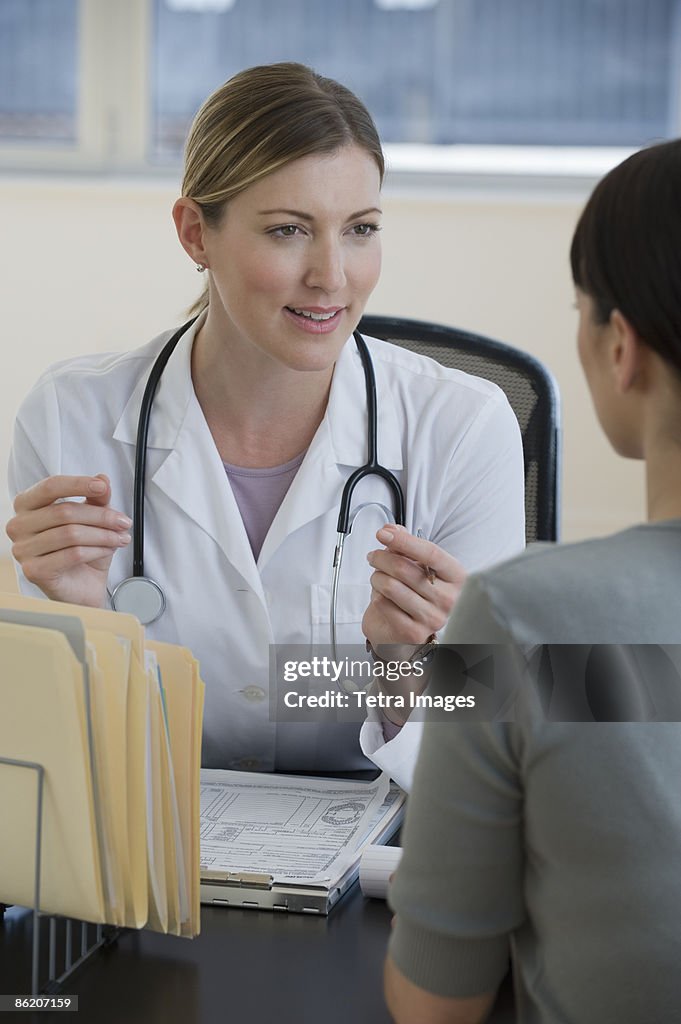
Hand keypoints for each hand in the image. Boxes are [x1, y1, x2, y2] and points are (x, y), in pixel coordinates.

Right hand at [6, 474, 131, 607]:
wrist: (83, 586)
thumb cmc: (82, 549)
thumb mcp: (93, 519)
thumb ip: (96, 499)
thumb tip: (103, 479)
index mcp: (27, 504)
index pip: (50, 486)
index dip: (78, 484)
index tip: (102, 487)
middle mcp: (18, 525)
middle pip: (64, 512)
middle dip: (101, 516)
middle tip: (124, 522)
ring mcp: (22, 549)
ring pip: (71, 534)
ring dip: (103, 535)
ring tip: (120, 538)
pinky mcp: (33, 571)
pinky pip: (72, 555)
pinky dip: (96, 550)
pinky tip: (108, 550)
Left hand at [363, 525, 466, 648]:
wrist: (410, 626)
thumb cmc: (418, 592)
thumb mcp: (418, 564)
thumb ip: (405, 544)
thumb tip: (391, 530)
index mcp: (457, 577)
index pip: (431, 553)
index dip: (404, 541)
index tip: (384, 533)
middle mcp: (449, 599)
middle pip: (405, 569)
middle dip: (381, 558)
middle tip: (374, 556)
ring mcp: (433, 617)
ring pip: (391, 586)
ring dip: (377, 578)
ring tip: (378, 578)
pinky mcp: (414, 632)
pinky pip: (383, 604)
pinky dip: (376, 596)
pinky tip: (381, 596)